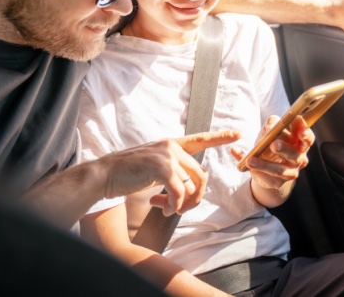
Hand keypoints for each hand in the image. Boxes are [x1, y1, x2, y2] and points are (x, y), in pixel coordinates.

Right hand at [102, 130, 240, 215]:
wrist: (105, 175)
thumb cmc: (128, 174)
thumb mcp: (154, 168)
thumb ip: (173, 171)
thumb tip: (191, 187)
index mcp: (171, 144)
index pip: (200, 139)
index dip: (220, 137)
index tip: (238, 134)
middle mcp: (171, 146)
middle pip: (201, 175)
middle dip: (195, 198)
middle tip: (178, 209)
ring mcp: (167, 155)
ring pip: (192, 186)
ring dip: (182, 205)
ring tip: (167, 209)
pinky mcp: (161, 168)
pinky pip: (179, 193)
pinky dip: (174, 206)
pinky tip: (163, 210)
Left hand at [231, 116, 313, 201]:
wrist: (265, 167)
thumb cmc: (270, 143)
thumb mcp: (270, 131)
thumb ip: (272, 124)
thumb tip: (271, 125)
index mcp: (299, 143)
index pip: (307, 138)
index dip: (304, 133)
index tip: (297, 125)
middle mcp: (298, 158)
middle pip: (294, 154)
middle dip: (284, 148)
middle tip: (274, 144)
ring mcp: (290, 171)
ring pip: (279, 169)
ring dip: (264, 164)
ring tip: (250, 160)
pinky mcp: (278, 182)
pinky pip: (267, 178)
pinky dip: (256, 171)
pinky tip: (246, 165)